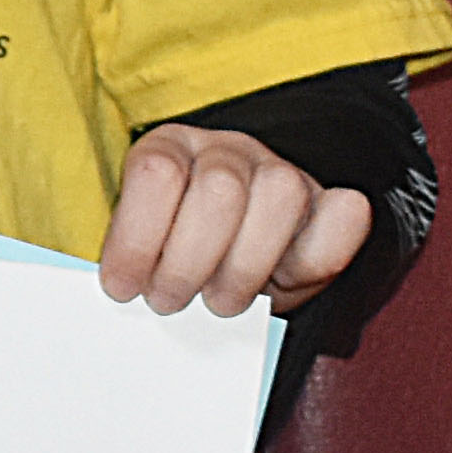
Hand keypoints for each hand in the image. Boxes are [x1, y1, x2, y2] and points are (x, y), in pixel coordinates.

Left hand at [100, 122, 372, 316]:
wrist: (230, 260)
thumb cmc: (172, 259)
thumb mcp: (135, 252)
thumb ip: (124, 262)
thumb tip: (106, 287)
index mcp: (168, 149)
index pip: (156, 172)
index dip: (137, 238)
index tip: (122, 289)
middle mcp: (227, 151)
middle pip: (219, 189)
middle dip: (188, 262)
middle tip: (169, 302)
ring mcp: (281, 171)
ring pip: (281, 195)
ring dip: (245, 267)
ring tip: (218, 302)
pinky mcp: (329, 203)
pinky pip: (345, 214)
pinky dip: (320, 253)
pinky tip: (285, 281)